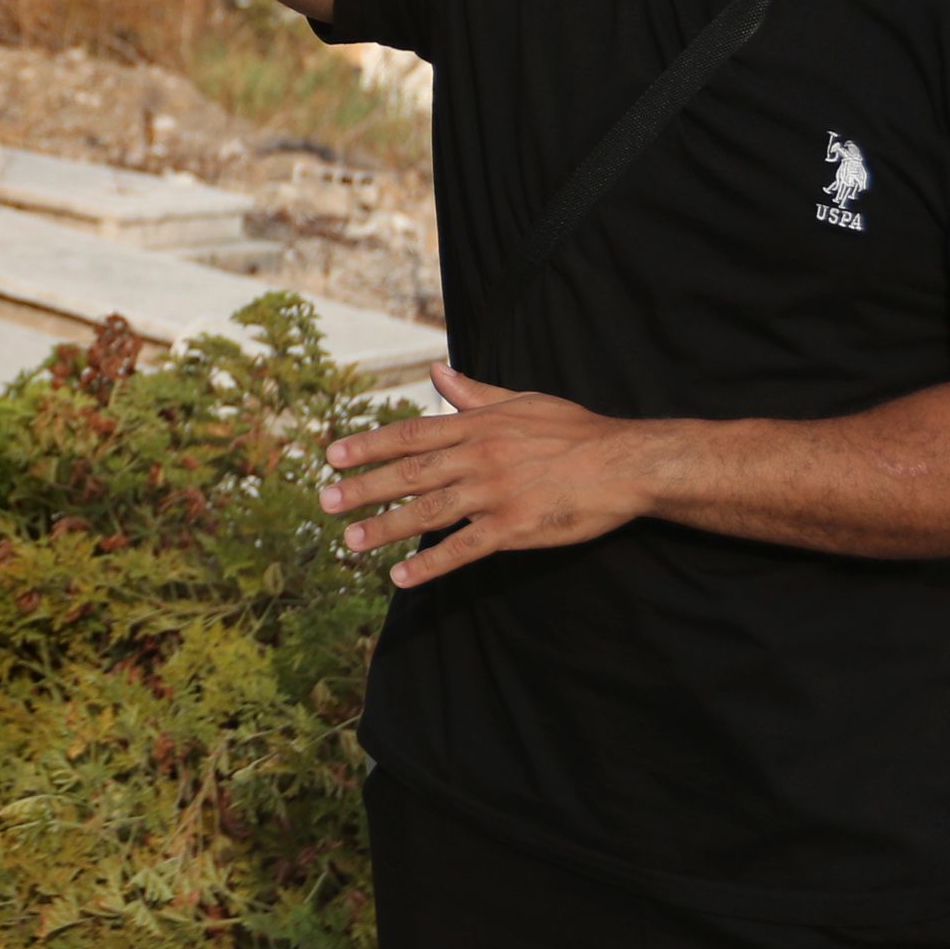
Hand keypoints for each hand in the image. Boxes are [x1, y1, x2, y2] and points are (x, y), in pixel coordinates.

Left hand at [320, 365, 658, 586]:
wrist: (624, 463)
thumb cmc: (574, 430)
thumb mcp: (522, 400)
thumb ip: (474, 393)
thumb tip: (437, 371)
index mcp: (477, 425)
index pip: (411, 433)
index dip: (369, 445)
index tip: (333, 455)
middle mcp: (478, 457)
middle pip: (409, 473)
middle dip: (364, 488)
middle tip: (326, 502)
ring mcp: (494, 494)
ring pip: (428, 512)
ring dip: (385, 527)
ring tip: (351, 542)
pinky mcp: (513, 529)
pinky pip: (463, 549)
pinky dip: (430, 565)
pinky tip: (401, 577)